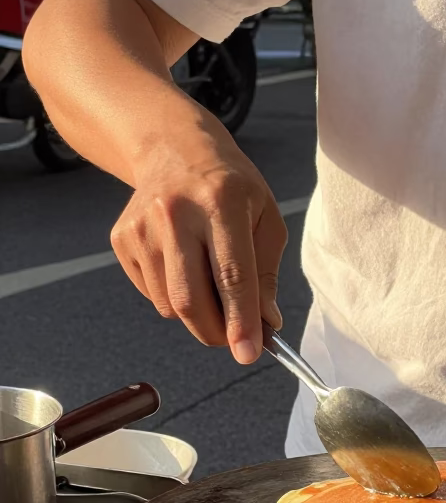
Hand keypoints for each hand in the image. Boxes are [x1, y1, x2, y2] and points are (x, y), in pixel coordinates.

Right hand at [110, 116, 286, 363]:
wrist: (173, 150)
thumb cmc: (231, 188)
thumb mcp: (265, 218)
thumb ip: (267, 274)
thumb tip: (266, 324)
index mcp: (221, 202)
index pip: (232, 275)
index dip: (241, 321)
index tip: (249, 353)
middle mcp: (176, 213)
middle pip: (192, 299)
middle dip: (217, 333)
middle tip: (235, 339)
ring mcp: (142, 227)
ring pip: (170, 304)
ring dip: (197, 315)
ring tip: (210, 283)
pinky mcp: (122, 239)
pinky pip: (151, 295)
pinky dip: (173, 298)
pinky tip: (184, 265)